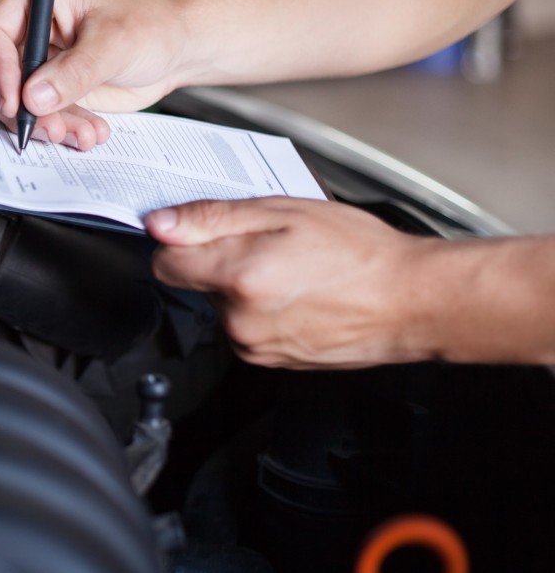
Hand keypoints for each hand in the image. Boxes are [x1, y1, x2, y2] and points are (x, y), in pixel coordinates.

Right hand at [0, 0, 191, 149]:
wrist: (178, 50)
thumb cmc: (152, 26)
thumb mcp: (114, 44)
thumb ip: (74, 71)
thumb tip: (34, 95)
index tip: (16, 99)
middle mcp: (32, 29)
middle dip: (22, 107)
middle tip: (48, 126)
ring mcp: (41, 62)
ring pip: (18, 102)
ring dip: (45, 124)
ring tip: (79, 133)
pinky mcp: (54, 89)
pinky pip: (42, 116)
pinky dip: (62, 130)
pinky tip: (89, 132)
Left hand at [145, 198, 438, 368]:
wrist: (412, 301)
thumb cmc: (360, 253)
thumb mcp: (284, 212)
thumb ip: (212, 218)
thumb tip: (160, 223)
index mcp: (238, 277)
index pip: (165, 264)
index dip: (180, 241)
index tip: (201, 230)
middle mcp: (239, 320)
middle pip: (198, 284)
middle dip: (222, 260)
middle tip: (271, 244)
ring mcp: (255, 345)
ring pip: (224, 306)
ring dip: (245, 287)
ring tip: (294, 270)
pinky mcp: (272, 361)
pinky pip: (248, 328)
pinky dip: (264, 310)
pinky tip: (300, 294)